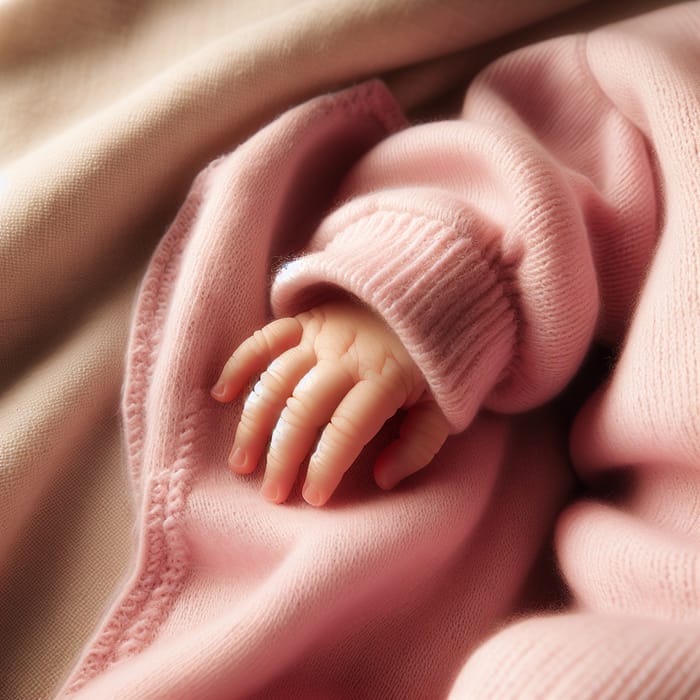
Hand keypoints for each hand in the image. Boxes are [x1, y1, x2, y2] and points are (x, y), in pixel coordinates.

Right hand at [210, 300, 448, 505]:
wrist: (427, 294)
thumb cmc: (433, 361)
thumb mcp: (443, 406)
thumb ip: (419, 445)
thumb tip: (382, 479)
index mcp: (382, 379)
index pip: (346, 429)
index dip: (326, 466)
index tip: (312, 498)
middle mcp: (345, 356)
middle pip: (303, 409)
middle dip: (282, 456)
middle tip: (271, 493)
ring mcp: (320, 335)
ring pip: (275, 380)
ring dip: (253, 422)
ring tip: (241, 462)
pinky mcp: (304, 320)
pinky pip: (264, 339)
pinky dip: (240, 364)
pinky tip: (222, 394)